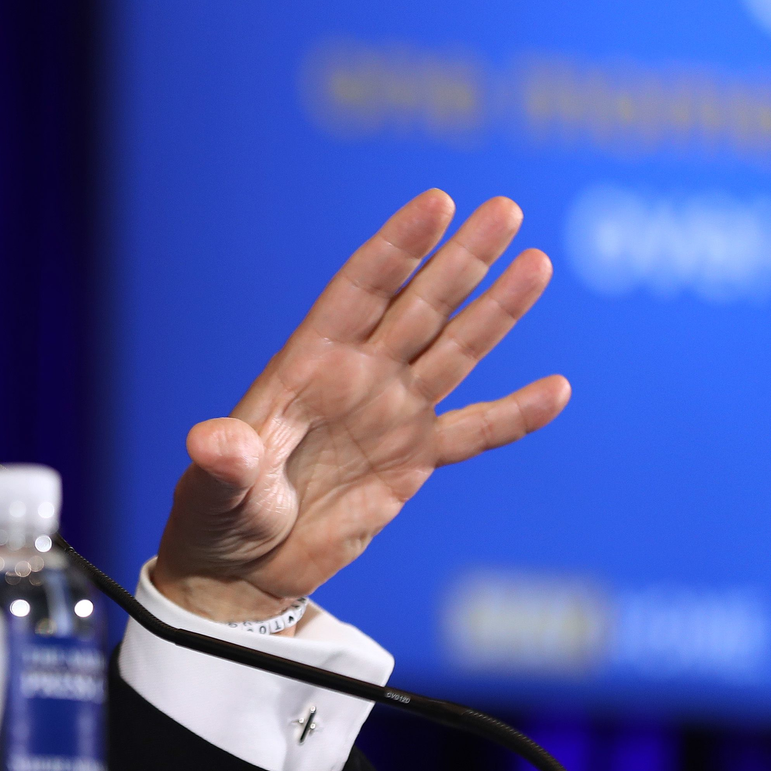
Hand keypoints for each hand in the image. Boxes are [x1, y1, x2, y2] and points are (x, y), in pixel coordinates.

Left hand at [151, 190, 570, 624]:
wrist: (244, 567)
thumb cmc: (216, 514)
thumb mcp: (213, 487)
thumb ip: (223, 462)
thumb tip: (213, 442)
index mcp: (306, 364)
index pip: (359, 291)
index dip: (398, 248)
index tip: (437, 203)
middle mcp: (356, 376)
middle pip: (419, 305)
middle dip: (462, 259)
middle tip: (506, 209)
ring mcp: (390, 413)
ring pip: (454, 350)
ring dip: (497, 310)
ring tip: (536, 263)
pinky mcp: (414, 459)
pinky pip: (474, 432)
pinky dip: (515, 415)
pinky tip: (557, 390)